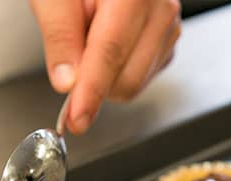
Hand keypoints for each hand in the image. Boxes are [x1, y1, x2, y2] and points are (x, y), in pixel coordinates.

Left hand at [30, 0, 180, 134]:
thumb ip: (60, 35)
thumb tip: (68, 82)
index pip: (110, 52)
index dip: (91, 91)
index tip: (76, 119)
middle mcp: (161, 8)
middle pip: (127, 77)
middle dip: (94, 85)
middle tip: (70, 58)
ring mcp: (170, 26)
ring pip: (136, 82)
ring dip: (105, 77)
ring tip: (91, 37)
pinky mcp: (169, 41)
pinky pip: (143, 77)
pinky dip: (118, 73)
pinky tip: (108, 44)